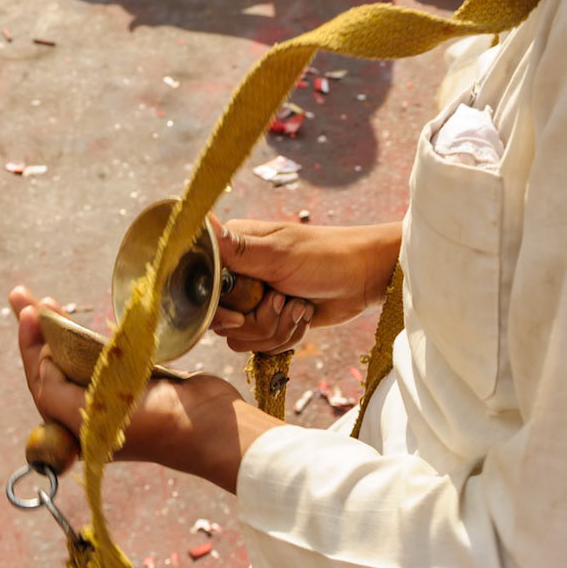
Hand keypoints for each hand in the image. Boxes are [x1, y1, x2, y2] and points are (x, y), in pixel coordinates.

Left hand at [9, 287, 261, 490]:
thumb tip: (39, 360)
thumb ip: (56, 393)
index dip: (30, 344)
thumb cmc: (157, 424)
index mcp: (76, 427)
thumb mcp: (96, 415)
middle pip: (54, 364)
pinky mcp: (138, 378)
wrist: (211, 424)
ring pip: (77, 355)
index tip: (27, 310)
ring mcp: (115, 394)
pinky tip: (85, 318)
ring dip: (62, 327)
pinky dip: (91, 334)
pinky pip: (106, 353)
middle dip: (38, 329)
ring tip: (48, 301)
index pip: (41, 380)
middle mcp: (91, 412)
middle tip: (23, 295)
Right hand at [210, 220, 401, 354]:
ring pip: (242, 338)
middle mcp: (239, 276)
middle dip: (258, 320)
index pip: (202, 288)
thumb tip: (201, 222)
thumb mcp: (280, 254)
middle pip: (222, 320)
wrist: (365, 278)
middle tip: (283, 299)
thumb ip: (238, 248)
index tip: (241, 313)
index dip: (219, 308)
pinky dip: (287, 337)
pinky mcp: (271, 320)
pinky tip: (304, 315)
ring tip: (299, 306)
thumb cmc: (326, 256)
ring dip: (276, 329)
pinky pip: (262, 346)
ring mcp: (255, 300)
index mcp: (233, 249)